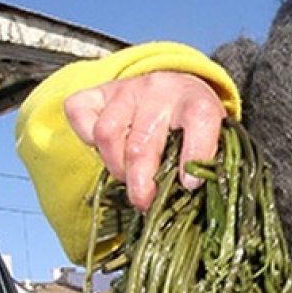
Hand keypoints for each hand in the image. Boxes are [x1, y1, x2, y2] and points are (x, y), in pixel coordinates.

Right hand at [64, 71, 225, 210]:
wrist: (173, 89)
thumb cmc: (191, 126)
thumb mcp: (212, 142)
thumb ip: (205, 166)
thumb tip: (193, 199)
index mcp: (197, 101)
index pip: (200, 119)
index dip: (195, 154)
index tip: (189, 185)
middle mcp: (161, 90)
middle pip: (141, 143)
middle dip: (140, 183)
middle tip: (144, 203)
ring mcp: (127, 89)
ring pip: (107, 134)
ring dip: (115, 166)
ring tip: (127, 177)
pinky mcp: (98, 92)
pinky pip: (80, 115)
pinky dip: (87, 140)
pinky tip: (108, 151)